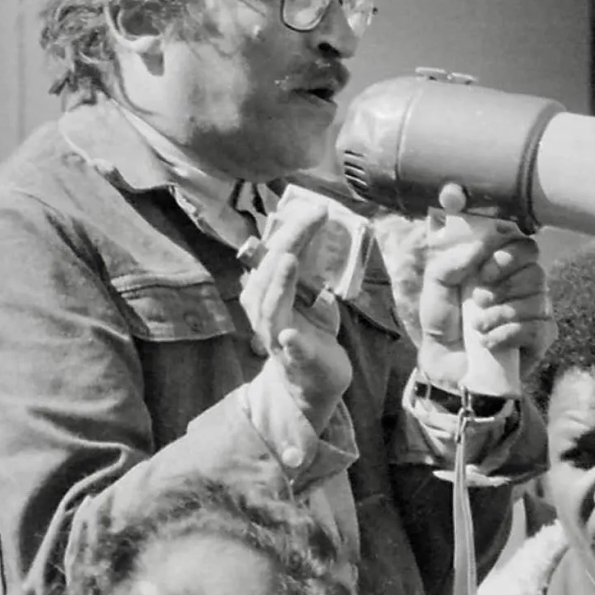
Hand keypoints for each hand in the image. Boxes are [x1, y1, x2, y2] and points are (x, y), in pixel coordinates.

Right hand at [239, 195, 352, 428]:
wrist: (310, 387)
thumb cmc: (310, 338)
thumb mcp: (313, 302)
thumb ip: (315, 278)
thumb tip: (330, 245)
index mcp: (269, 293)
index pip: (276, 254)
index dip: (293, 230)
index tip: (316, 207)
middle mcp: (264, 312)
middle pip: (268, 274)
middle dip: (289, 243)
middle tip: (310, 218)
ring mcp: (276, 338)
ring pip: (270, 308)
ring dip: (279, 284)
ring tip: (289, 260)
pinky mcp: (295, 362)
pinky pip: (289, 352)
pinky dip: (289, 342)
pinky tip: (289, 334)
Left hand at [415, 206, 553, 391]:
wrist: (443, 363)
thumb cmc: (443, 321)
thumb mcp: (437, 285)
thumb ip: (453, 261)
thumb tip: (481, 245)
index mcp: (505, 267)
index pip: (526, 248)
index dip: (509, 256)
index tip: (484, 273)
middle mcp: (526, 287)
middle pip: (536, 273)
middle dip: (504, 287)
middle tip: (478, 301)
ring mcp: (536, 313)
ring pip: (537, 302)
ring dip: (502, 314)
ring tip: (478, 327)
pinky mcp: (540, 341)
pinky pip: (537, 330)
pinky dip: (509, 334)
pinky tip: (488, 342)